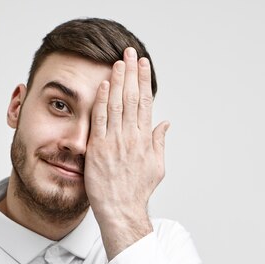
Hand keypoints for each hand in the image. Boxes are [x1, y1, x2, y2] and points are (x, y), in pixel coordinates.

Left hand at [84, 47, 169, 259]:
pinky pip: (100, 120)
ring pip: (117, 104)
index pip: (145, 102)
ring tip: (118, 62)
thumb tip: (165, 123)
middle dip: (132, 73)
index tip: (143, 64)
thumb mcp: (156, 166)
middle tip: (130, 52)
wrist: (121, 210)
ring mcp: (114, 141)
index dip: (144, 81)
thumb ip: (159, 142)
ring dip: (118, 80)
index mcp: (145, 139)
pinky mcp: (98, 148)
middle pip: (132, 98)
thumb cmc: (137, 191)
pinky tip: (104, 85)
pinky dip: (102, 101)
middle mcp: (131, 137)